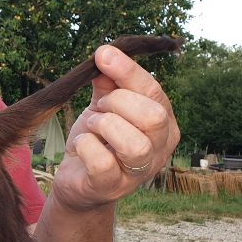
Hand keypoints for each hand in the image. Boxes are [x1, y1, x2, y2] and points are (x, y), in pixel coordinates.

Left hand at [52, 45, 180, 210]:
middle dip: (117, 103)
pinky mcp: (112, 187)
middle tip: (99, 107)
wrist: (77, 181)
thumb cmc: (96, 141)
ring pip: (133, 143)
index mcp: (164, 123)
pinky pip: (102, 162)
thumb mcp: (103, 108)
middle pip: (152, 117)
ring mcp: (139, 172)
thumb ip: (108, 84)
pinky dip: (86, 146)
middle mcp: (159, 149)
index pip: (154, 92)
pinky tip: (81, 145)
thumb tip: (106, 54)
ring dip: (103, 125)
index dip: (128, 71)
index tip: (102, 54)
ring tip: (92, 127)